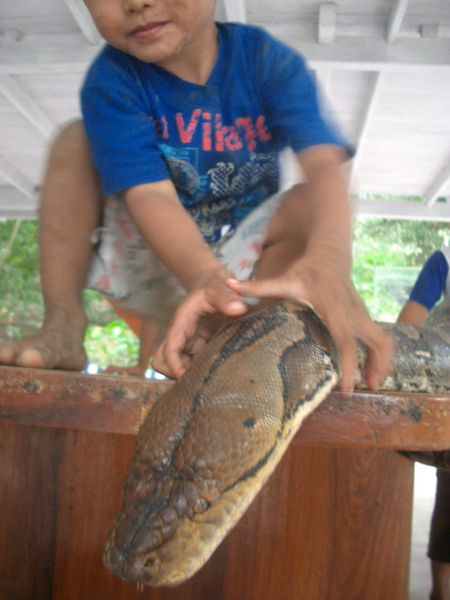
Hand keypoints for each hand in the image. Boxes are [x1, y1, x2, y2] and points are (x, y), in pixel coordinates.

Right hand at [152, 271, 247, 378]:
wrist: (217, 283)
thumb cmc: (216, 284)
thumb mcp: (221, 288)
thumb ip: (228, 297)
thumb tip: (238, 309)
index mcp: (182, 322)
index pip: (169, 350)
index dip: (175, 366)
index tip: (188, 377)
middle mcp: (181, 334)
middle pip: (164, 362)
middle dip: (176, 373)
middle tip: (199, 378)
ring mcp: (190, 341)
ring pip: (178, 365)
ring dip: (189, 373)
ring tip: (210, 375)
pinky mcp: (200, 345)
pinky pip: (193, 363)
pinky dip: (201, 369)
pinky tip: (218, 369)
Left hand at [226, 254, 393, 393]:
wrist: (330, 254)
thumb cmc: (306, 270)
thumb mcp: (283, 279)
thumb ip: (257, 286)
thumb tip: (230, 286)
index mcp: (333, 308)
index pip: (345, 339)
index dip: (348, 364)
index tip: (345, 386)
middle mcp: (353, 312)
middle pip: (377, 342)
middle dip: (377, 366)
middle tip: (368, 388)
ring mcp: (362, 313)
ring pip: (384, 341)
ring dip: (382, 363)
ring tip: (373, 384)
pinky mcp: (365, 315)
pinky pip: (380, 338)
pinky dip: (379, 355)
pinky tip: (370, 370)